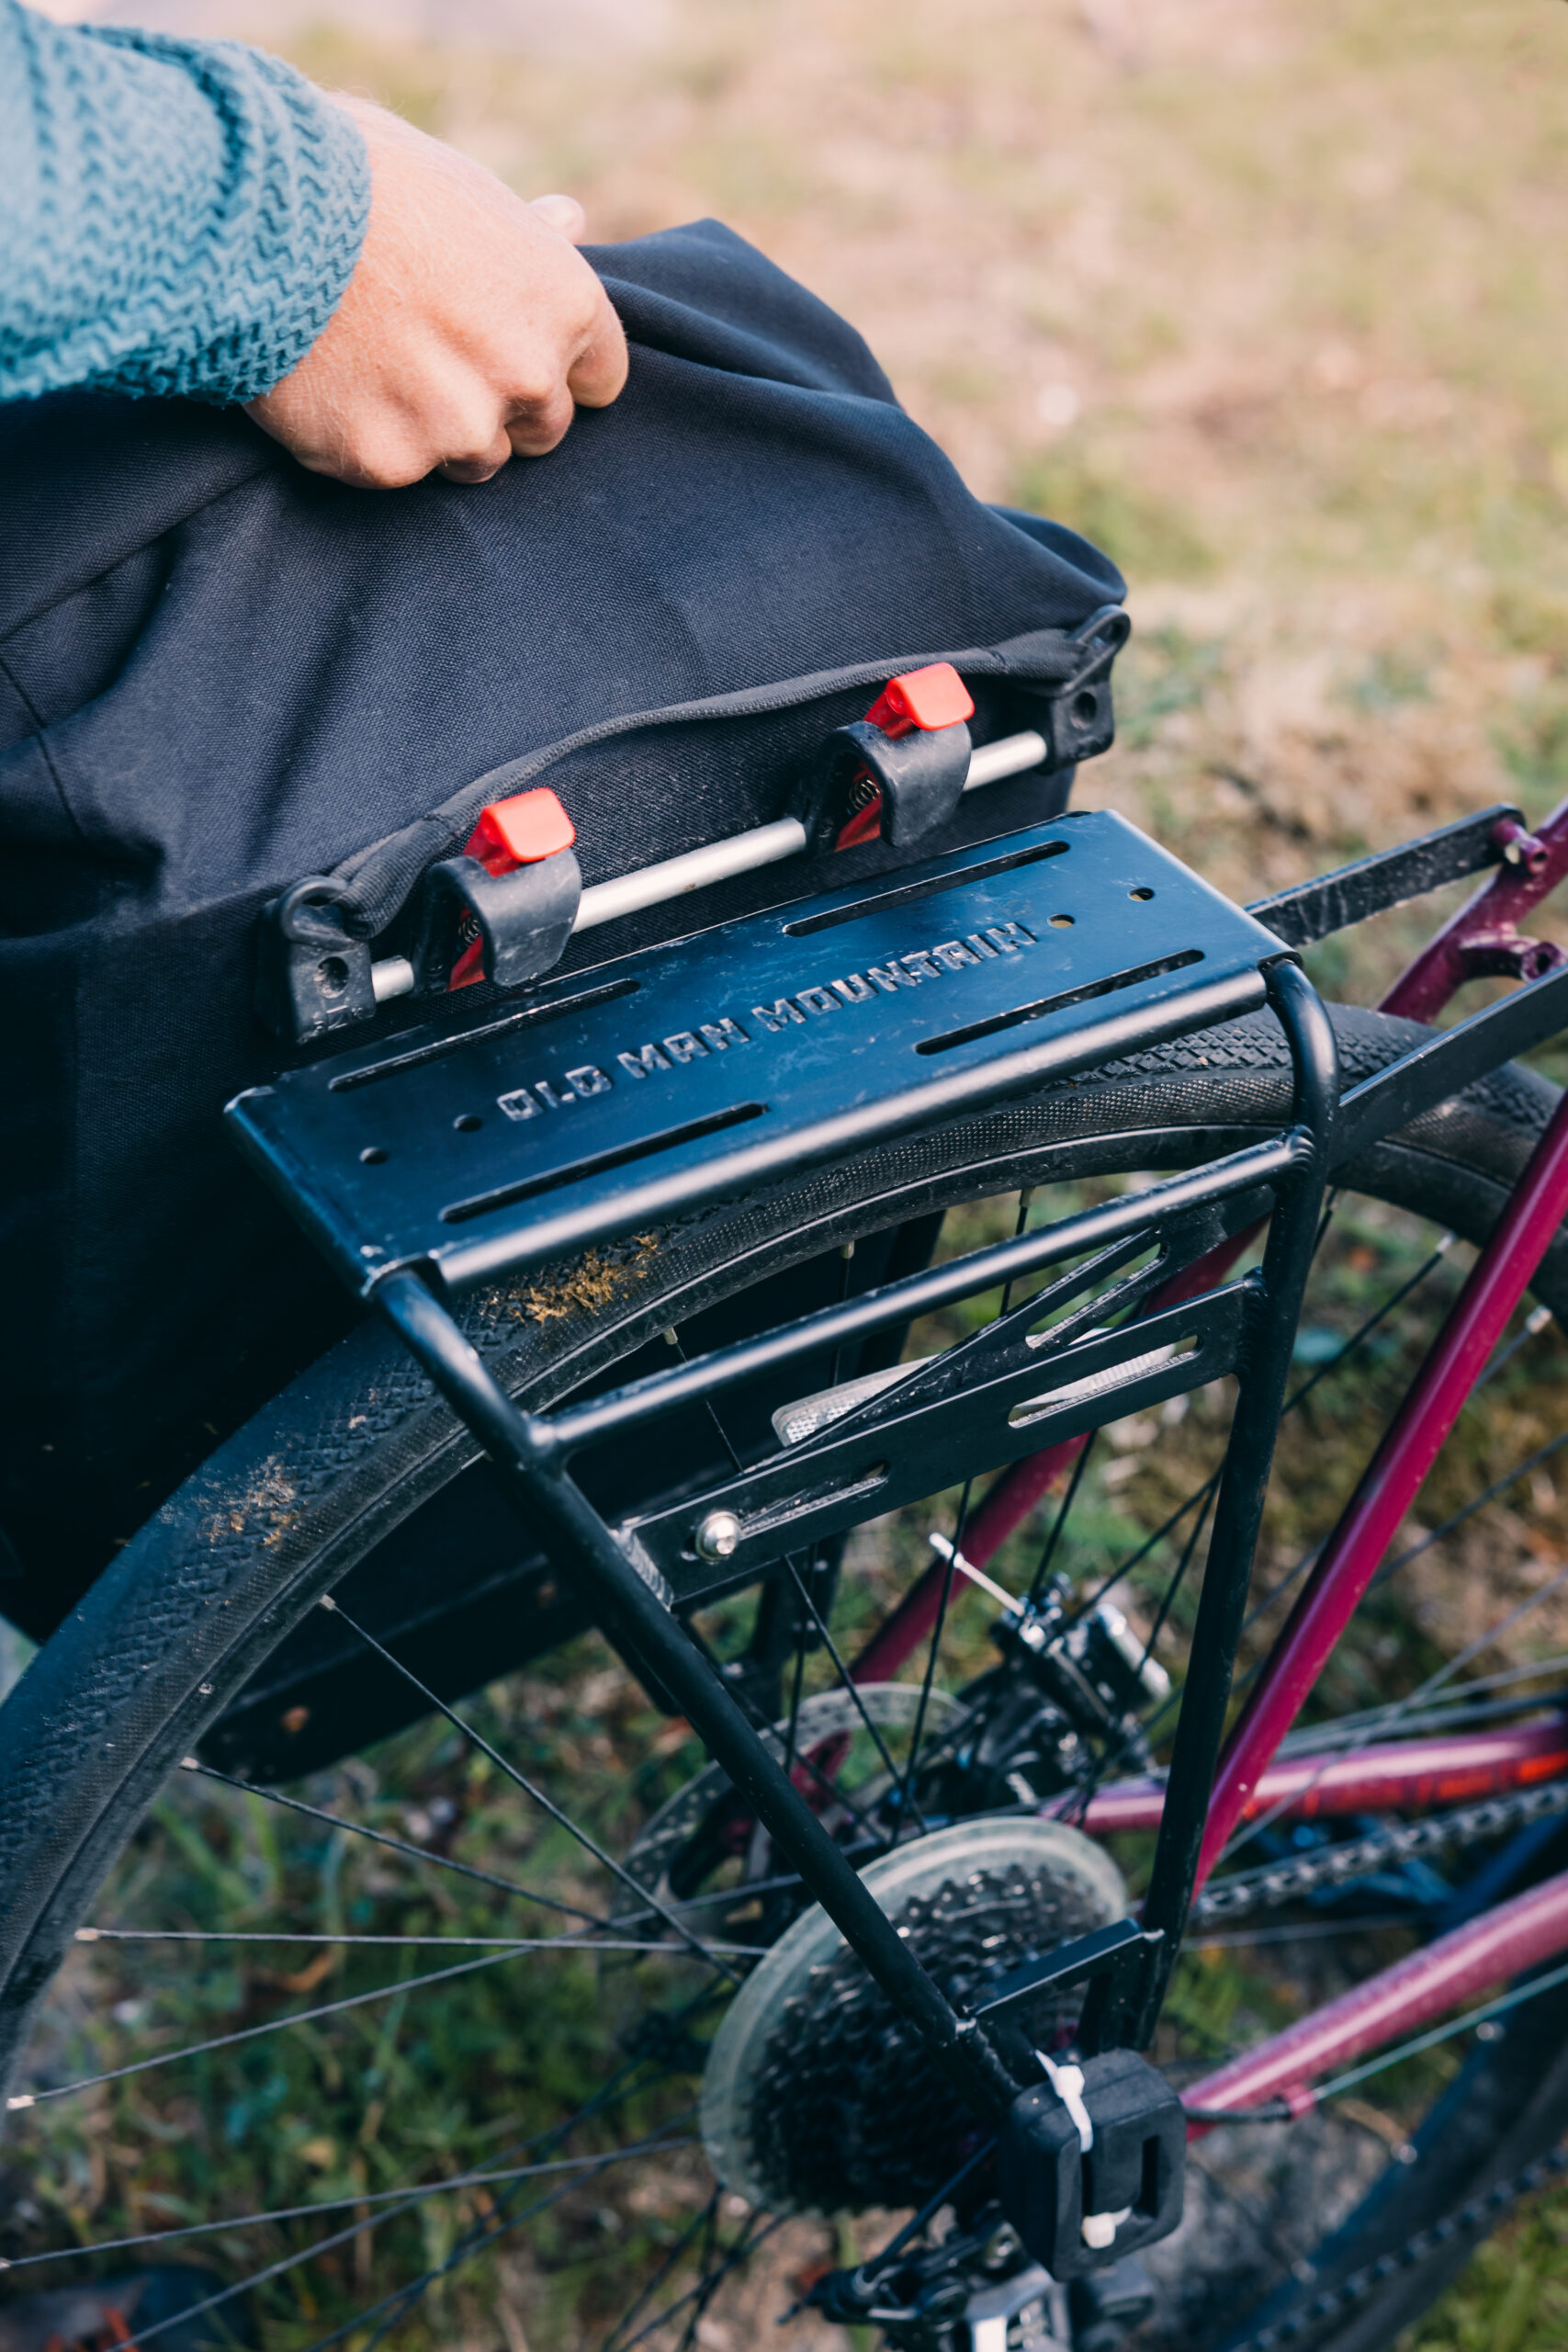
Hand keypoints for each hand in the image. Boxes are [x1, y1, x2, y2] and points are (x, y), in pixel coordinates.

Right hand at [247, 96, 627, 488]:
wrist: (255, 207)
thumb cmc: (363, 178)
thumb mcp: (462, 188)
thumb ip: (523, 234)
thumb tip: (569, 222)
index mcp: (565, 303)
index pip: (598, 380)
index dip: (557, 369)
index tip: (511, 354)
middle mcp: (526, 373)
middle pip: (543, 430)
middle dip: (501, 407)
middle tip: (433, 358)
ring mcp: (460, 426)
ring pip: (475, 462)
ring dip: (439, 432)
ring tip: (379, 364)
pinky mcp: (390, 462)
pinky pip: (395, 471)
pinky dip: (366, 440)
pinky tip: (333, 382)